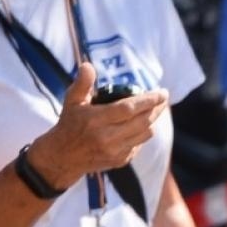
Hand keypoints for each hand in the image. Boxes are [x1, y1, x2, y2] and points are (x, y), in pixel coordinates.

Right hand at [26, 63, 170, 187]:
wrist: (62, 157)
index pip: (128, 108)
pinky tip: (142, 124)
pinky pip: (139, 145)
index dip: (148, 100)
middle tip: (163, 98)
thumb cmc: (69, 124)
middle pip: (142, 122)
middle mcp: (107, 137)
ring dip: (152, 120)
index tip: (162, 92)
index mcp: (95, 120)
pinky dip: (143, 133)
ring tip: (155, 109)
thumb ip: (82, 84)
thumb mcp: (72, 101)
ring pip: (145, 134)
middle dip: (157, 109)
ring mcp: (114, 151)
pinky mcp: (119, 161)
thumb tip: (88, 65)